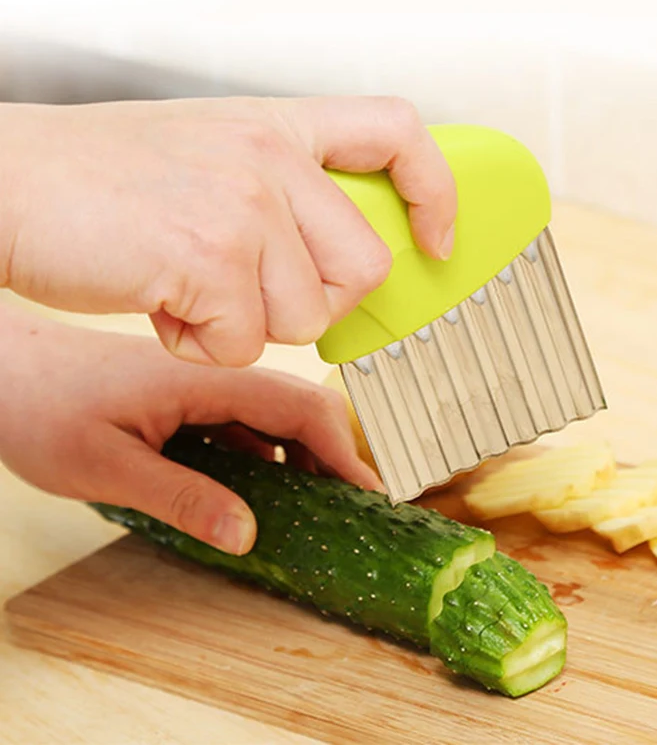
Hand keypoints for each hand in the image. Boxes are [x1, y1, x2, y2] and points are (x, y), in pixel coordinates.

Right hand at [0, 95, 455, 365]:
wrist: (5, 181)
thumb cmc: (96, 178)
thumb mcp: (209, 149)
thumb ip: (280, 184)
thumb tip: (335, 251)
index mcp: (277, 124)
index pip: (398, 132)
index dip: (433, 191)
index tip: (434, 239)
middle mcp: (272, 155)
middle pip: (364, 264)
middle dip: (316, 304)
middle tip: (251, 296)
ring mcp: (245, 203)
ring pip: (306, 316)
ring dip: (243, 326)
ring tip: (182, 287)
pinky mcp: (211, 256)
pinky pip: (244, 343)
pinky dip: (199, 346)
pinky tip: (157, 303)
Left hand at [0, 303, 381, 553]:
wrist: (5, 372)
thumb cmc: (42, 408)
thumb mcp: (107, 467)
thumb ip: (181, 498)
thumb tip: (247, 534)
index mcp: (207, 382)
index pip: (301, 407)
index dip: (344, 450)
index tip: (368, 493)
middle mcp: (216, 378)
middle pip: (301, 409)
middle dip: (335, 457)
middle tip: (350, 508)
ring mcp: (205, 389)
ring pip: (277, 419)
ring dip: (304, 460)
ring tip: (315, 509)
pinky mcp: (191, 401)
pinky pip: (247, 428)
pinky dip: (269, 460)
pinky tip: (264, 493)